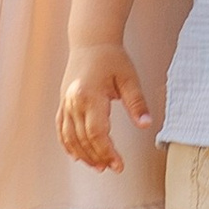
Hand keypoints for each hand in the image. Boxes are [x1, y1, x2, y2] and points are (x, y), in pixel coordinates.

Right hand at [57, 41, 152, 171]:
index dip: (107, 152)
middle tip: (112, 167)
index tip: (119, 165)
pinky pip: (61, 129)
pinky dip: (68, 145)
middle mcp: (74, 102)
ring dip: (83, 155)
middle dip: (98, 157)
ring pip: (70, 138)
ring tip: (98, 166)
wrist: (91, 41)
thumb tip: (146, 124)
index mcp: (90, 96)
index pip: (97, 133)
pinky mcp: (63, 102)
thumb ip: (137, 102)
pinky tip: (77, 155)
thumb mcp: (129, 78)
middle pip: (83, 139)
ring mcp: (65, 103)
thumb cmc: (112, 57)